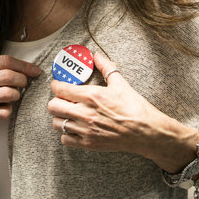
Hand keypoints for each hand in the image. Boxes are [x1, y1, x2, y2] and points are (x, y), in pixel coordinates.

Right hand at [0, 55, 40, 134]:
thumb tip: (24, 67)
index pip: (5, 61)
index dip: (24, 66)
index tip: (35, 70)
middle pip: (8, 76)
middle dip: (22, 80)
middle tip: (23, 83)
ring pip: (8, 94)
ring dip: (17, 95)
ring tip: (13, 95)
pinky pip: (3, 113)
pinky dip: (9, 110)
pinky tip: (5, 107)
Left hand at [47, 52, 197, 172]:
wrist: (146, 131)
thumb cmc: (135, 107)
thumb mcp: (120, 83)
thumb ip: (106, 67)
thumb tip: (96, 55)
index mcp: (92, 96)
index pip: (60, 89)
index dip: (56, 85)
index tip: (59, 85)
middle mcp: (85, 113)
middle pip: (52, 106)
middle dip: (56, 101)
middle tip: (63, 100)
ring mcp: (85, 130)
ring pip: (57, 123)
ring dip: (60, 117)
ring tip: (69, 114)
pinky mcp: (88, 143)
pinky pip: (65, 139)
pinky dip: (67, 134)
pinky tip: (75, 128)